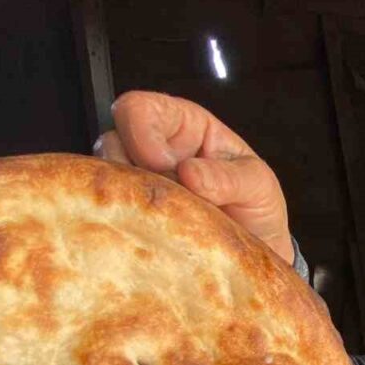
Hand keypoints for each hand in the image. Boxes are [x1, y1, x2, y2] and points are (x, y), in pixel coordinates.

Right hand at [94, 91, 294, 266]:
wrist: (251, 256)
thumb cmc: (255, 209)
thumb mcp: (258, 186)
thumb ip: (230, 177)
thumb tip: (190, 173)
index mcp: (185, 127)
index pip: (141, 108)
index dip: (141, 131)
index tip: (160, 164)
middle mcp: (152, 151)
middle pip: (111, 141)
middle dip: (131, 169)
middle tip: (165, 198)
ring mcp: (138, 186)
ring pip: (106, 181)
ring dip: (131, 200)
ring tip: (168, 220)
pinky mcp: (132, 219)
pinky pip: (112, 215)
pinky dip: (126, 222)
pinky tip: (154, 234)